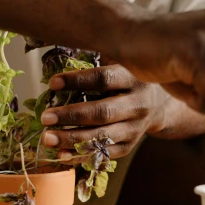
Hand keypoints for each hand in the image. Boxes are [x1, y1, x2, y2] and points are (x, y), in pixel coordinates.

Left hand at [40, 64, 166, 157]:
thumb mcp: (119, 62)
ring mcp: (135, 128)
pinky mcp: (130, 145)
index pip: (103, 79)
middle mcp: (137, 104)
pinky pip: (104, 153)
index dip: (77, 81)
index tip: (52, 83)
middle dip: (71, 116)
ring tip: (47, 138)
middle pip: (102, 112)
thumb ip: (96, 57)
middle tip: (45, 117)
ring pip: (102, 137)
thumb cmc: (128, 78)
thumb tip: (59, 49)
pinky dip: (81, 155)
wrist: (159, 105)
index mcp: (133, 78)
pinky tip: (61, 154)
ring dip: (72, 139)